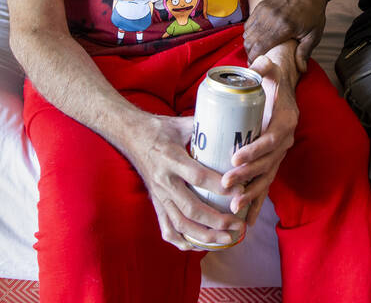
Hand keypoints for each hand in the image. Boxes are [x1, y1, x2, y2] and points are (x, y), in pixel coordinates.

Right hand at [123, 113, 247, 250]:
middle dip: (217, 220)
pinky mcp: (156, 204)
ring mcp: (159, 196)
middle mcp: (164, 181)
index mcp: (171, 159)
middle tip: (238, 224)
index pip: (198, 177)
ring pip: (180, 224)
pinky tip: (198, 245)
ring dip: (204, 236)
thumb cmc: (160, 128)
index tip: (240, 190)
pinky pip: (166, 229)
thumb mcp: (182, 124)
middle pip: (191, 209)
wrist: (130, 135)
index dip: (220, 186)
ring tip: (226, 239)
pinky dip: (182, 241)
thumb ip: (206, 127)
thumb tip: (233, 126)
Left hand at [223, 53, 298, 225]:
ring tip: (233, 207)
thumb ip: (265, 66)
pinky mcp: (271, 164)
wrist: (283, 90)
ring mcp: (279, 155)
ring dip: (251, 195)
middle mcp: (285, 141)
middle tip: (225, 184)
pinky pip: (265, 186)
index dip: (255, 151)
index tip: (235, 158)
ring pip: (266, 179)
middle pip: (266, 164)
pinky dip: (258, 203)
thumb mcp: (272, 70)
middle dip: (246, 177)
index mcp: (285, 121)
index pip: (271, 140)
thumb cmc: (272, 81)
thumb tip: (259, 64)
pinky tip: (246, 220)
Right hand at [243, 0, 327, 70]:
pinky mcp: (261, 6)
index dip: (254, 60)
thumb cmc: (313, 14)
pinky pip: (248, 24)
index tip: (256, 69)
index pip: (260, 47)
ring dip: (249, 44)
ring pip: (247, 33)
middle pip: (250, 41)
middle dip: (250, 54)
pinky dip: (249, 34)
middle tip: (255, 62)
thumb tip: (301, 70)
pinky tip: (257, 39)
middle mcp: (271, 18)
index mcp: (284, 27)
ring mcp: (264, 10)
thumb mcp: (314, 35)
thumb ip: (305, 52)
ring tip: (256, 52)